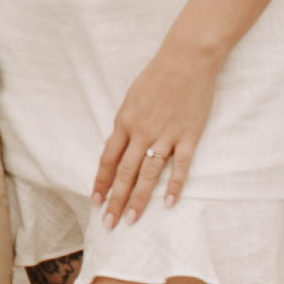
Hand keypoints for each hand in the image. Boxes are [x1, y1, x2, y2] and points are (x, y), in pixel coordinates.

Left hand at [91, 42, 221, 225]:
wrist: (186, 59)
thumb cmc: (158, 77)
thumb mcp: (132, 99)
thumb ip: (127, 124)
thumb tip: (121, 147)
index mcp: (125, 122)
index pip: (108, 159)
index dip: (100, 181)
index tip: (95, 201)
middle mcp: (141, 131)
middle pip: (124, 172)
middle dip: (115, 199)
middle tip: (108, 223)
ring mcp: (165, 134)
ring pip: (149, 173)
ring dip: (139, 198)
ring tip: (131, 219)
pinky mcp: (189, 135)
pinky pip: (180, 165)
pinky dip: (174, 185)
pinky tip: (167, 204)